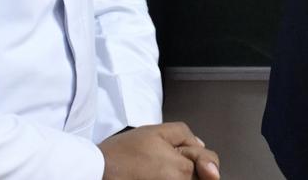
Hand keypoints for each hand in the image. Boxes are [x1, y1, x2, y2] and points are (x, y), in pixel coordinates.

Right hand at [99, 123, 220, 179]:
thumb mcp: (155, 131)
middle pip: (200, 177)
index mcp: (181, 170)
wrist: (96, 172)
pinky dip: (168, 178)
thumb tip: (199, 145)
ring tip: (156, 168)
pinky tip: (152, 174)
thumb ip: (184, 134)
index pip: (210, 165)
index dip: (201, 156)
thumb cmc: (121, 154)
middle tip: (166, 160)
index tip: (187, 155)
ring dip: (179, 174)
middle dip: (190, 166)